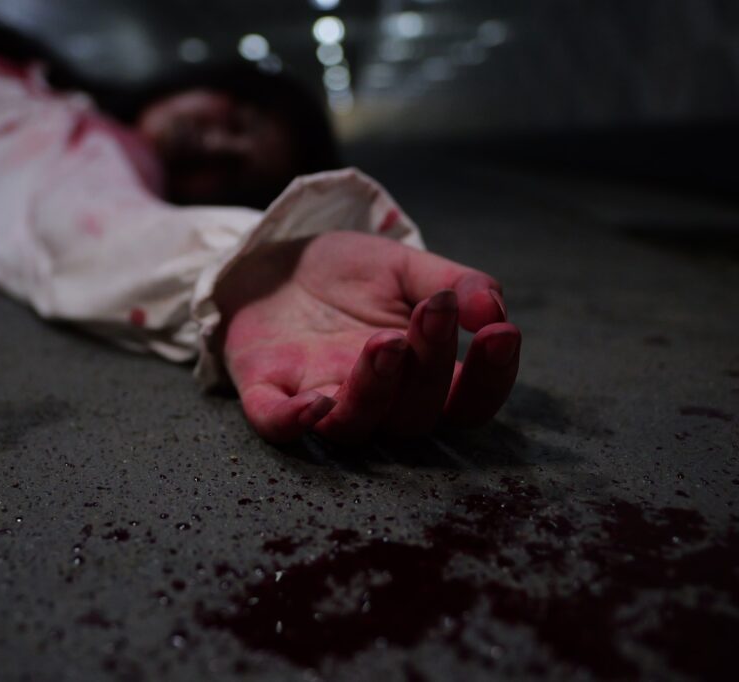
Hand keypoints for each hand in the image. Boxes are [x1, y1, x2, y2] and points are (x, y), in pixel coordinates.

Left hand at [216, 232, 520, 443]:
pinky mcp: (266, 391)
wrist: (274, 262)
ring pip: (355, 425)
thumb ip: (456, 283)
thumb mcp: (406, 266)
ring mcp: (320, 398)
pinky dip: (292, 422)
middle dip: (430, 364)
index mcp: (419, 375)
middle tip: (433, 311)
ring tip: (385, 343)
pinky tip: (312, 405)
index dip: (491, 377)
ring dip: (374, 391)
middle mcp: (376, 400)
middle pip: (415, 416)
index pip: (468, 400)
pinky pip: (275, 423)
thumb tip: (493, 308)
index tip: (500, 332)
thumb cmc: (347, 275)